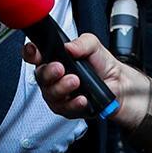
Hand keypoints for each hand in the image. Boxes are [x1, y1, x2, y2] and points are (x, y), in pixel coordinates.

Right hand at [26, 32, 148, 127]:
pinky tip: (82, 98)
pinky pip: (65, 109)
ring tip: (76, 81)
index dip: (31, 53)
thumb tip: (68, 47)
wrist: (120, 85)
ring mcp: (60, 94)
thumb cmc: (104, 66)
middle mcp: (54, 78)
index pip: (36, 56)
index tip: (34, 51)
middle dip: (48, 73)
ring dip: (61, 88)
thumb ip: (82, 43)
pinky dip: (73, 104)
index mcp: (56, 59)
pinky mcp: (69, 109)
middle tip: (60, 68)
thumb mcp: (94, 46)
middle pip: (40, 77)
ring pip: (50, 95)